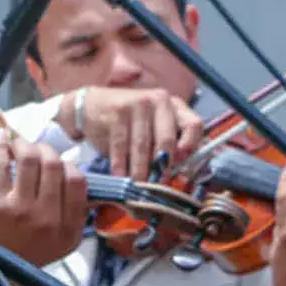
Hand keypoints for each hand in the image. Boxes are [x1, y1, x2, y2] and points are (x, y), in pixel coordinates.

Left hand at [0, 129, 88, 285]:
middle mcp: (48, 220)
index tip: (57, 162)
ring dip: (24, 144)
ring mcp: (21, 212)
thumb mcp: (62, 241)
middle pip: (54, 165)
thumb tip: (73, 169)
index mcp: (68, 229)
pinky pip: (1, 164)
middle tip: (35, 149)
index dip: (68, 165)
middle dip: (45, 149)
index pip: (78, 182)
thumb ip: (74, 212)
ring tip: (18, 143)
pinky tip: (1, 137)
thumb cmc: (26, 251)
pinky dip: (1, 144)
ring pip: (30, 159)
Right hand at [56, 85, 203, 178]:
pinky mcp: (117, 112)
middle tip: (156, 184)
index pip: (194, 125)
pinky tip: (120, 176)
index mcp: (175, 106)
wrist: (92, 105)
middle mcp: (160, 100)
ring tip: (138, 185)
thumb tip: (180, 173)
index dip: (190, 148)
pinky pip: (120, 144)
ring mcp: (137, 104)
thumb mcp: (153, 125)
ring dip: (140, 169)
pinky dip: (120, 164)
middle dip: (161, 166)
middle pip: (166, 139)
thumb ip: (169, 143)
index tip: (181, 167)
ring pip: (142, 145)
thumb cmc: (130, 122)